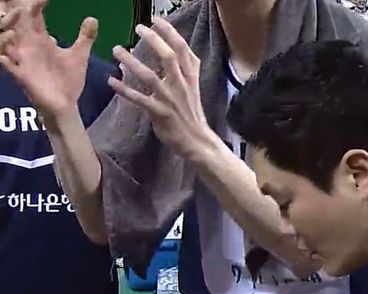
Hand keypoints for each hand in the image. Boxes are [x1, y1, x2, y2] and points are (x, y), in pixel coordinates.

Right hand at [0, 0, 95, 115]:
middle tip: (15, 4)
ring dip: (5, 35)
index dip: (36, 3)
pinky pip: (9, 68)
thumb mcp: (78, 55)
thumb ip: (85, 37)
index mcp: (41, 40)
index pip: (33, 15)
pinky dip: (4, 61)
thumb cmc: (68, 79)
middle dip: (12, 12)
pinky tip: (3, 57)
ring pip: (7, 44)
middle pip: (15, 24)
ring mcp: (24, 61)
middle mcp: (29, 47)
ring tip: (10, 28)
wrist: (66, 104)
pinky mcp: (23, 77)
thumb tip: (93, 18)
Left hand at [109, 18, 214, 161]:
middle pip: (168, 57)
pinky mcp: (160, 114)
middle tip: (138, 28)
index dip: (170, 32)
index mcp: (190, 78)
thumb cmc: (191, 113)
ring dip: (131, 62)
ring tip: (117, 50)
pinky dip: (124, 90)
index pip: (182, 49)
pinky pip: (139, 100)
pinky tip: (111, 81)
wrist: (197, 141)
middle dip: (153, 40)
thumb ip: (184, 70)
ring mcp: (170, 100)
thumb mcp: (193, 87)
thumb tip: (178, 51)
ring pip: (150, 76)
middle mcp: (181, 85)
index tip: (156, 20)